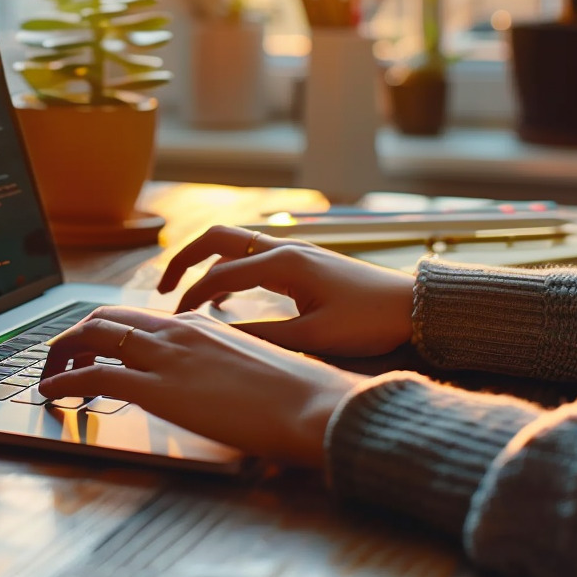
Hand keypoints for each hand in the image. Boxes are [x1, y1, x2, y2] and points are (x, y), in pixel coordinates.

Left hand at [38, 306, 361, 466]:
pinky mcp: (158, 388)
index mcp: (199, 325)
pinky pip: (94, 376)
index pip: (136, 318)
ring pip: (92, 339)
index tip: (92, 351)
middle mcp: (177, 331)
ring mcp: (166, 357)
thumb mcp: (252, 369)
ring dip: (61, 355)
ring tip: (48, 376)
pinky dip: (64, 382)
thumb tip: (214, 386)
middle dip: (74, 338)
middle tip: (61, 360)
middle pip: (105, 319)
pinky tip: (52, 393)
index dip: (105, 332)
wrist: (314, 406)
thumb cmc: (297, 396)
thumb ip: (223, 368)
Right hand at [157, 225, 414, 356]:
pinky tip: (226, 300)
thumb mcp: (313, 336)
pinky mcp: (302, 261)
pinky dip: (229, 270)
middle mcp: (284, 248)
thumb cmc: (369, 323)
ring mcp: (293, 251)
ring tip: (187, 294)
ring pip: (234, 245)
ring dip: (205, 263)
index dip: (190, 296)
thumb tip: (220, 337)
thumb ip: (263, 335)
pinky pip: (252, 256)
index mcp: (283, 263)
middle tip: (163, 289)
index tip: (173, 319)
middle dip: (184, 259)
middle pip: (217, 239)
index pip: (219, 274)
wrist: (414, 308)